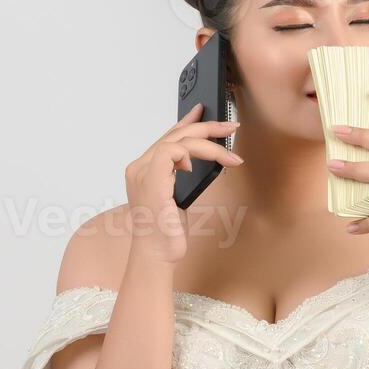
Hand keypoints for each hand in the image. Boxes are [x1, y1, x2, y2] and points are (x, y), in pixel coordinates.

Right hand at [125, 101, 242, 264]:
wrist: (157, 256)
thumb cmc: (166, 234)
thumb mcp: (180, 198)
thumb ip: (183, 177)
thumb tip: (202, 159)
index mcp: (143, 171)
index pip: (167, 138)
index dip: (186, 122)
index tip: (204, 112)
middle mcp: (139, 168)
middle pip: (173, 135)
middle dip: (205, 127)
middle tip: (230, 126)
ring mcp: (142, 173)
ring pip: (177, 141)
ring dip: (208, 143)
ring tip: (230, 153)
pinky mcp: (150, 180)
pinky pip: (172, 152)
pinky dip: (193, 153)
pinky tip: (207, 164)